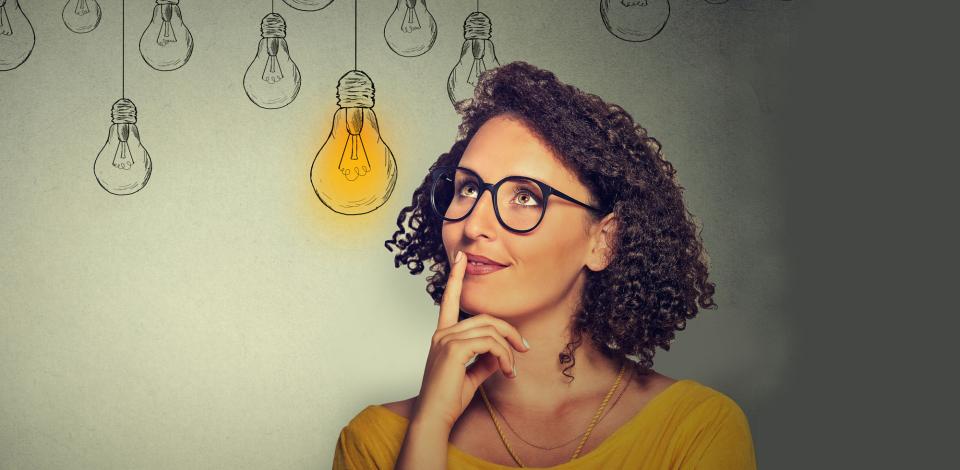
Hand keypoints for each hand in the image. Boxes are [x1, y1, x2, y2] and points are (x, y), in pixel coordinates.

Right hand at [411, 250, 530, 430]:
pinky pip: (489, 343)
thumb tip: (502, 354)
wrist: (435, 418)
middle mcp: (442, 333)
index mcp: (443, 335)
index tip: (461, 258)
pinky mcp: (454, 350)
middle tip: (524, 349)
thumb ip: (486, 359)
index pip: (449, 300)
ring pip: (490, 330)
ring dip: (508, 349)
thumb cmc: (449, 399)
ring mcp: (446, 340)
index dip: (456, 277)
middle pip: (485, 318)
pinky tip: (506, 371)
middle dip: (509, 331)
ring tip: (512, 369)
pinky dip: (503, 356)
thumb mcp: (472, 374)